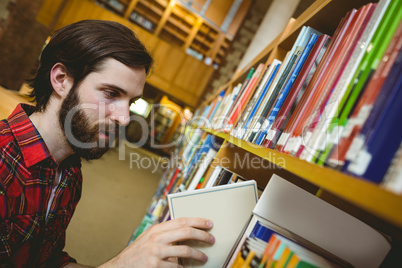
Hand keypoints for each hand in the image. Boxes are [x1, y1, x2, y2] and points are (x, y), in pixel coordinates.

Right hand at [98, 217, 214, 267]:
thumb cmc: (137, 254)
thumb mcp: (149, 239)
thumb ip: (165, 234)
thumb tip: (186, 231)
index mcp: (157, 229)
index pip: (182, 220)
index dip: (198, 221)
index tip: (209, 223)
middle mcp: (156, 238)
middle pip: (186, 232)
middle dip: (203, 235)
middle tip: (212, 239)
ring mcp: (156, 252)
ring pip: (185, 250)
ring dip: (198, 254)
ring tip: (204, 257)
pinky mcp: (155, 266)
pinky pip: (176, 266)